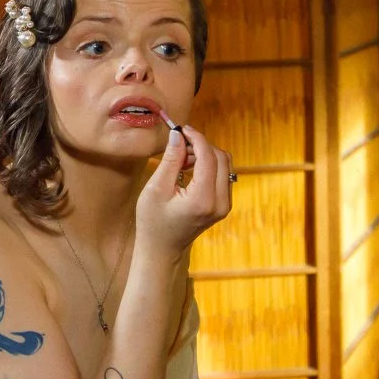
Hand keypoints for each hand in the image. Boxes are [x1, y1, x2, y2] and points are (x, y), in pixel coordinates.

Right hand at [136, 124, 232, 258]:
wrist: (162, 249)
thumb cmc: (153, 222)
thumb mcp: (156, 189)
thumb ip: (170, 160)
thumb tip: (178, 134)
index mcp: (203, 199)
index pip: (209, 156)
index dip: (196, 138)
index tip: (181, 129)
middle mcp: (220, 202)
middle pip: (221, 157)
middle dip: (201, 146)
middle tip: (178, 147)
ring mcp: (224, 205)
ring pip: (224, 164)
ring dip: (205, 155)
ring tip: (181, 162)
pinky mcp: (223, 205)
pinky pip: (222, 175)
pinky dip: (208, 166)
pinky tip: (189, 170)